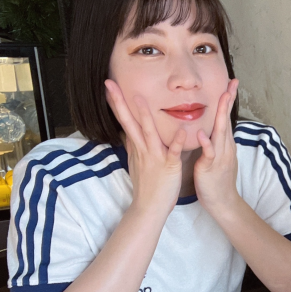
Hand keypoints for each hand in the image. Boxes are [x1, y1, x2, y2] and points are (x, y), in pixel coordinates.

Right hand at [105, 79, 184, 212]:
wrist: (150, 207)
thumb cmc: (147, 184)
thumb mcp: (136, 161)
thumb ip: (134, 145)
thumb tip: (127, 132)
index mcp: (136, 146)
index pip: (124, 120)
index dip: (116, 102)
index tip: (109, 85)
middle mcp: (142, 149)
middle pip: (129, 122)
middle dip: (120, 102)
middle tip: (110, 84)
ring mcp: (154, 157)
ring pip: (148, 133)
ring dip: (144, 116)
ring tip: (139, 98)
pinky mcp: (168, 167)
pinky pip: (172, 152)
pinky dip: (176, 142)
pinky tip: (181, 131)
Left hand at [193, 79, 239, 212]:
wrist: (222, 202)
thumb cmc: (216, 180)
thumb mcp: (217, 157)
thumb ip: (214, 142)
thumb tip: (211, 129)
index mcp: (224, 144)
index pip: (226, 117)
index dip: (228, 100)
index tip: (231, 83)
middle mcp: (225, 147)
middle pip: (227, 120)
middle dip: (229, 101)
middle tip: (232, 83)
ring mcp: (220, 157)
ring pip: (221, 133)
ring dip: (221, 115)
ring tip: (222, 98)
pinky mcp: (211, 167)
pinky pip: (209, 154)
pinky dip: (207, 143)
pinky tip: (201, 134)